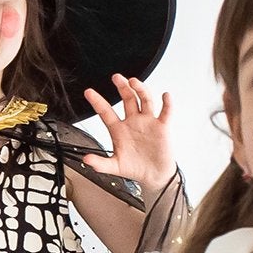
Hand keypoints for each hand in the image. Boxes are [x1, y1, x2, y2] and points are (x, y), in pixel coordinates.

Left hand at [81, 75, 176, 197]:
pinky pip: (166, 112)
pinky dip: (167, 103)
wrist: (153, 175)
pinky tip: (165, 96)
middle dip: (122, 88)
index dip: (97, 102)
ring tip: (134, 82)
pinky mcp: (162, 127)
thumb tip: (85, 160)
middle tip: (116, 77)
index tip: (88, 92)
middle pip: (127, 99)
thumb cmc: (134, 168)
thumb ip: (100, 163)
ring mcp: (148, 122)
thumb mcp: (115, 166)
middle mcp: (133, 122)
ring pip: (145, 100)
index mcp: (119, 129)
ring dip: (140, 90)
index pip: (106, 112)